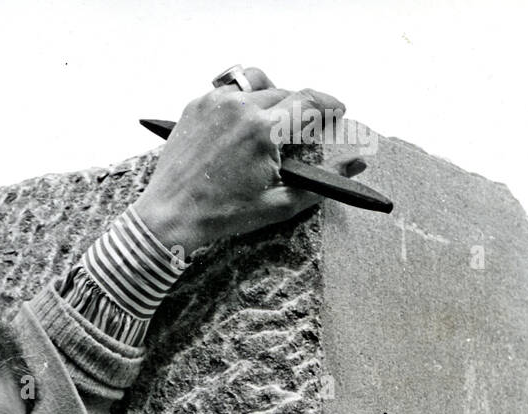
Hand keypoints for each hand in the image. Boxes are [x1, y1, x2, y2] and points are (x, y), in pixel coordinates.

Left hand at [134, 66, 368, 257]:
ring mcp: (216, 102)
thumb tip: (357, 164)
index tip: (337, 112)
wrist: (170, 216)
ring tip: (271, 122)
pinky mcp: (198, 104)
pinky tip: (240, 127)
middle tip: (299, 133)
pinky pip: (230, 91)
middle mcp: (241, 107)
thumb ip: (323, 181)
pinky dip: (242, 103)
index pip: (310, 101)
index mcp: (265, 130)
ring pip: (259, 84)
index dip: (330, 105)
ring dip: (272, 97)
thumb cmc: (222, 215)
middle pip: (287, 92)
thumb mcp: (280, 203)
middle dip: (299, 110)